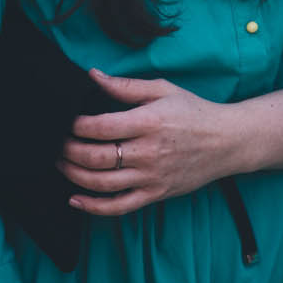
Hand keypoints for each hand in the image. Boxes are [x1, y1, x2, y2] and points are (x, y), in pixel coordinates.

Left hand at [59, 70, 244, 215]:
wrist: (227, 142)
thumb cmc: (194, 112)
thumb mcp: (162, 90)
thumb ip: (125, 86)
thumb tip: (92, 75)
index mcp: (148, 122)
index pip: (100, 127)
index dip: (76, 125)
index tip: (66, 121)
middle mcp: (148, 152)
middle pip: (96, 157)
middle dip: (69, 150)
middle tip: (56, 143)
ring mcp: (151, 177)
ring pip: (102, 183)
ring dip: (74, 175)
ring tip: (61, 164)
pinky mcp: (155, 194)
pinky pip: (119, 206)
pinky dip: (93, 207)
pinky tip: (75, 199)